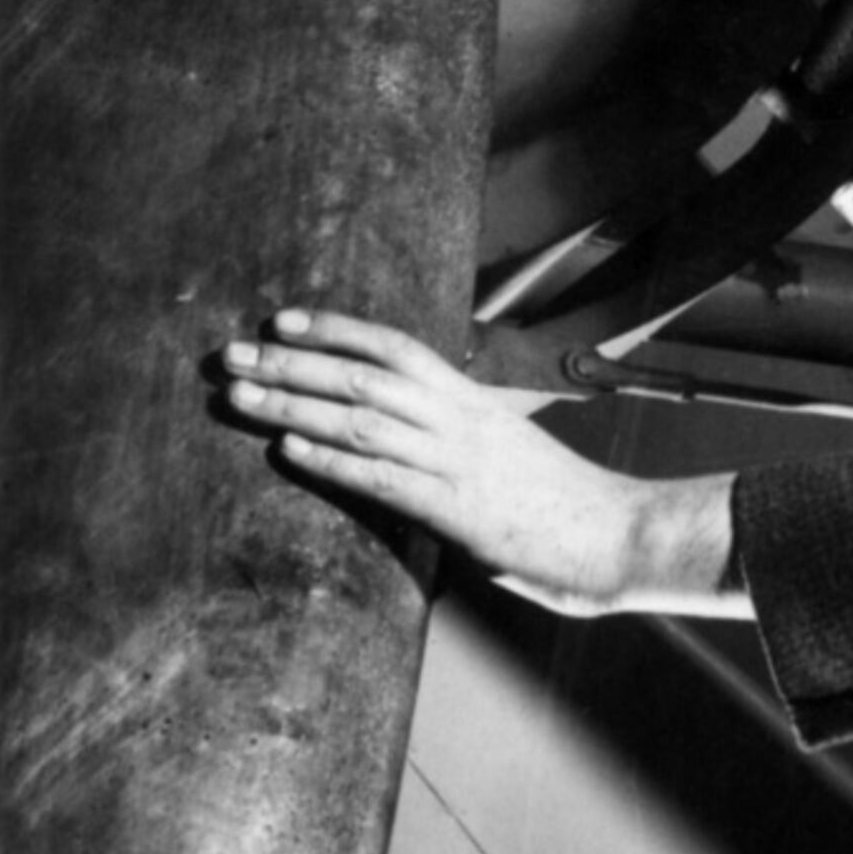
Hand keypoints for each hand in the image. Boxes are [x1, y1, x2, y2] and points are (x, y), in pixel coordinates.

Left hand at [218, 311, 740, 614]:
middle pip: (363, 375)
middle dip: (291, 362)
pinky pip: (383, 478)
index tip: (282, 319)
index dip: (335, 329)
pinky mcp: (456, 510)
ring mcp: (456, 462)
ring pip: (362, 418)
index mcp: (472, 403)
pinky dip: (330, 461)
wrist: (622, 534)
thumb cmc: (566, 506)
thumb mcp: (508, 459)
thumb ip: (458, 451)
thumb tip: (414, 460)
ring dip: (293, 404)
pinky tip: (287, 451)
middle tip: (230, 355)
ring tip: (241, 396)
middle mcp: (459, 420)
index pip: (395, 348)